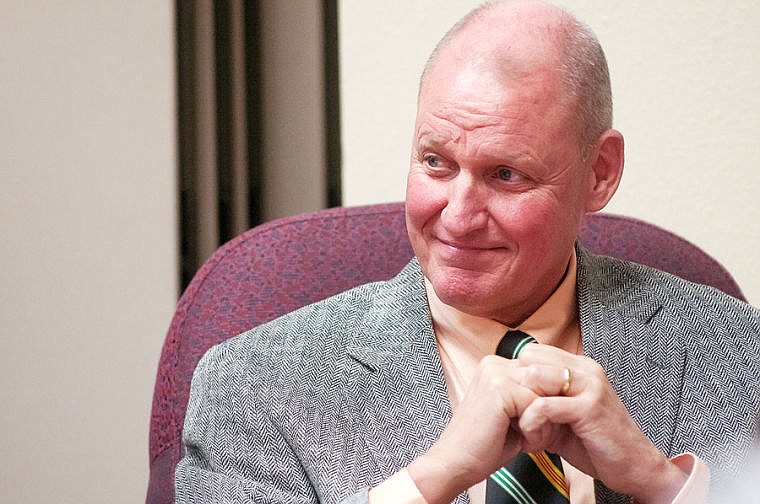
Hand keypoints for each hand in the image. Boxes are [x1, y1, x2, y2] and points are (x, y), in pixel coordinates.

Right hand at [407, 355, 539, 503]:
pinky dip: (537, 429)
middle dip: (550, 411)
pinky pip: (538, 404)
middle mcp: (494, 364)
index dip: (548, 403)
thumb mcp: (515, 415)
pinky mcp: (499, 388)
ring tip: (531, 440)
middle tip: (538, 437)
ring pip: (545, 392)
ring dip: (545, 421)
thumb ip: (533, 398)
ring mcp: (495, 373)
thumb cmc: (485, 445)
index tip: (541, 428)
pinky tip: (524, 442)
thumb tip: (568, 391)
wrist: (456, 464)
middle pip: (547, 380)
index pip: (543, 374)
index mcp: (496, 366)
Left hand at [515, 345, 687, 502]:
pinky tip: (534, 442)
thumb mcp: (562, 415)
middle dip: (517, 389)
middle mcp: (584, 369)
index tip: (516, 406)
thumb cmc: (595, 442)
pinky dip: (531, 424)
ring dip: (522, 407)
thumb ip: (539, 400)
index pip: (531, 352)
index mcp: (578, 366)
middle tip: (518, 419)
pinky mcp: (589, 407)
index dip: (517, 377)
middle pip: (529, 359)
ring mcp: (589, 385)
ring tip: (527, 433)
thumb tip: (506, 394)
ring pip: (534, 376)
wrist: (634, 467)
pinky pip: (544, 406)